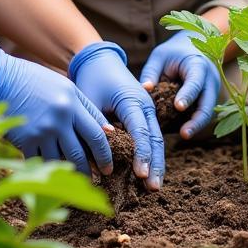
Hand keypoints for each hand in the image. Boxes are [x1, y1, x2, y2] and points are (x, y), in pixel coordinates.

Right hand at [0, 41, 112, 176]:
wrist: (1, 78)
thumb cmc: (35, 80)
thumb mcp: (64, 86)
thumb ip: (87, 107)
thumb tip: (108, 131)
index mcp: (72, 103)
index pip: (97, 136)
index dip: (105, 155)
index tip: (107, 167)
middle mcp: (59, 119)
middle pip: (81, 154)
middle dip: (90, 171)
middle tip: (96, 180)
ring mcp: (41, 131)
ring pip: (61, 162)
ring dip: (69, 173)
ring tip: (75, 179)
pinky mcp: (25, 140)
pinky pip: (40, 161)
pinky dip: (46, 167)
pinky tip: (51, 171)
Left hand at [69, 41, 164, 189]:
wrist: (99, 59)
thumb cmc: (92, 78)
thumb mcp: (90, 99)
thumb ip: (96, 124)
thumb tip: (100, 154)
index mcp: (133, 100)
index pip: (141, 132)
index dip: (141, 154)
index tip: (140, 174)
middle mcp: (145, 105)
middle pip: (155, 139)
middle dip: (154, 164)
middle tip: (152, 188)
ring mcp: (148, 110)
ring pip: (157, 140)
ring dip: (156, 163)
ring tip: (154, 187)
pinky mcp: (145, 115)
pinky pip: (152, 137)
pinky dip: (152, 155)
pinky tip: (149, 173)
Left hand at [140, 31, 220, 139]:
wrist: (193, 47)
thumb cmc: (174, 52)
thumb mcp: (160, 55)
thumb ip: (152, 71)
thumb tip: (145, 89)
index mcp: (198, 66)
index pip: (195, 83)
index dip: (187, 95)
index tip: (178, 107)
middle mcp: (210, 81)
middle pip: (207, 104)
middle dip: (197, 120)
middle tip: (184, 133)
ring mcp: (212, 92)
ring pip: (207, 112)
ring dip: (196, 125)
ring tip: (183, 134)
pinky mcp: (208, 100)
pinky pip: (202, 113)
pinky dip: (193, 122)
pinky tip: (181, 130)